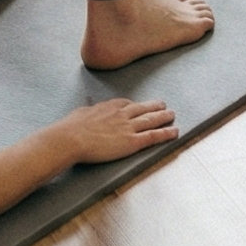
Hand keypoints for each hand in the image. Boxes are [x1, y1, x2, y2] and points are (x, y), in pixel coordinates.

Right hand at [56, 97, 177, 162]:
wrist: (71, 138)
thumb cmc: (70, 127)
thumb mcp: (80, 113)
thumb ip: (88, 111)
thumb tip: (86, 110)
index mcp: (109, 107)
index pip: (127, 104)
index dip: (136, 106)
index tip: (141, 106)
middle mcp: (122, 114)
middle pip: (143, 109)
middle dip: (155, 107)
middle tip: (164, 106)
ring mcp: (128, 127)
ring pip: (151, 120)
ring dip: (164, 117)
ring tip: (172, 115)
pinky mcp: (132, 141)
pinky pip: (153, 136)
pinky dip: (166, 133)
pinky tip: (174, 132)